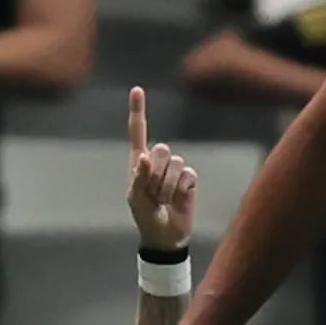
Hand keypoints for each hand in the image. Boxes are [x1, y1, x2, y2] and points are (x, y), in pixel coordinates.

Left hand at [126, 85, 196, 250]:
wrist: (165, 235)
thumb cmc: (145, 215)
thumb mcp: (136, 198)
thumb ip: (139, 177)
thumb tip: (145, 156)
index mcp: (139, 161)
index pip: (138, 131)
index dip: (138, 110)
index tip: (137, 89)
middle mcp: (158, 160)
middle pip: (161, 149)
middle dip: (156, 175)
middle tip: (152, 195)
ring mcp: (175, 168)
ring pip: (175, 164)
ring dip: (166, 187)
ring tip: (162, 200)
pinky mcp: (190, 178)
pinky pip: (187, 175)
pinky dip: (180, 190)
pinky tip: (177, 200)